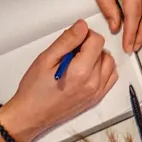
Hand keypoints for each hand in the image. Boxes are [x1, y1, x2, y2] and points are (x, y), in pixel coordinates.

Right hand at [0, 20, 116, 141]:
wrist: (31, 115)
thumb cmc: (34, 90)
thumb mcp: (46, 59)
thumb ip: (67, 40)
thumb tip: (82, 26)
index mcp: (80, 72)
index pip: (97, 41)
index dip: (84, 35)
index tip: (73, 39)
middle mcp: (93, 83)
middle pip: (103, 51)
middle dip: (88, 46)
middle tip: (70, 53)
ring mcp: (97, 92)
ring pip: (109, 63)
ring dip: (97, 57)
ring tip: (77, 61)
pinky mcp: (97, 97)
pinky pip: (110, 77)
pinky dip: (102, 69)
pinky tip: (86, 70)